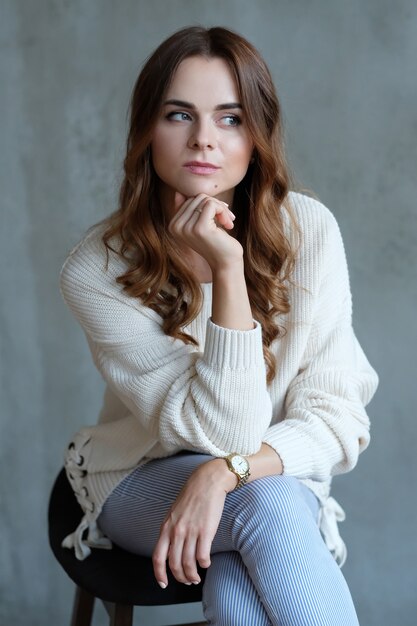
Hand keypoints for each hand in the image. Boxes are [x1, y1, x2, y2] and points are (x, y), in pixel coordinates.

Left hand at [152, 458, 235, 587]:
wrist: (208, 481)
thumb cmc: (192, 495)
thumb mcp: (174, 512)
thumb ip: (171, 530)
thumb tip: (172, 548)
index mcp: (166, 527)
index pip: (158, 557)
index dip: (159, 574)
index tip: (163, 583)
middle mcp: (176, 531)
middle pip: (174, 565)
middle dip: (180, 578)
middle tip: (187, 581)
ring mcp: (191, 531)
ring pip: (189, 564)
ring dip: (193, 575)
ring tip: (197, 577)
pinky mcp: (206, 531)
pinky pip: (202, 556)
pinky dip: (204, 564)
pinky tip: (207, 563)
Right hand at [168, 192, 243, 271]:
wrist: (226, 263)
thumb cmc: (216, 242)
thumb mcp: (201, 223)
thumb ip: (190, 209)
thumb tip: (178, 192)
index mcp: (174, 225)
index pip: (190, 199)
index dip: (208, 203)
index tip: (220, 215)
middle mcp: (176, 227)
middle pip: (197, 197)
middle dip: (216, 205)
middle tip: (227, 218)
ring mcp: (187, 228)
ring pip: (205, 199)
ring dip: (221, 208)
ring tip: (228, 222)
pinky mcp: (200, 228)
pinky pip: (211, 205)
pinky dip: (223, 211)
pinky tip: (229, 224)